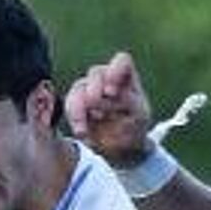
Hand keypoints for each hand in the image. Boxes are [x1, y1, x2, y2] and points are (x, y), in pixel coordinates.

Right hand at [66, 51, 153, 165]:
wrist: (122, 147)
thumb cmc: (135, 126)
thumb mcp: (140, 116)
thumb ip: (128, 101)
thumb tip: (107, 92)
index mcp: (127, 79)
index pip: (122, 62)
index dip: (115, 70)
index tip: (111, 91)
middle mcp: (107, 79)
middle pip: (96, 73)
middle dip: (95, 88)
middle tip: (95, 102)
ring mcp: (90, 89)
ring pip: (79, 87)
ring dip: (80, 106)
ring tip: (87, 127)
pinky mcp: (77, 103)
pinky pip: (70, 104)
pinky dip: (74, 118)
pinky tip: (82, 132)